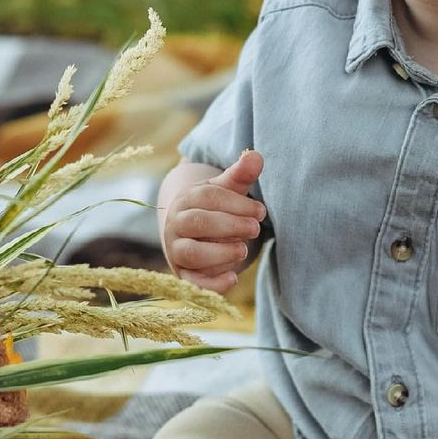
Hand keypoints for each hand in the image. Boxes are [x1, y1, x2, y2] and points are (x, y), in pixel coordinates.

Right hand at [163, 150, 265, 292]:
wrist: (192, 236)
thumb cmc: (215, 209)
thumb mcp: (227, 190)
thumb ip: (241, 174)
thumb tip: (256, 155)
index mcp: (188, 198)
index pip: (209, 197)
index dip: (238, 203)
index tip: (260, 212)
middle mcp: (176, 224)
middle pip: (199, 223)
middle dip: (231, 225)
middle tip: (255, 229)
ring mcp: (177, 250)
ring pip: (191, 252)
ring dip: (220, 252)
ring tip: (243, 250)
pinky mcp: (184, 274)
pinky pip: (193, 282)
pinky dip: (212, 283)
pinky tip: (233, 278)